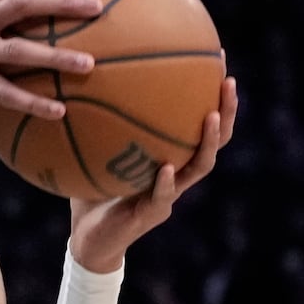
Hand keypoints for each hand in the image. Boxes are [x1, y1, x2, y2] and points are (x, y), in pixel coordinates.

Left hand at [69, 76, 237, 272]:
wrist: (88, 241)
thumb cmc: (91, 195)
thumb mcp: (91, 155)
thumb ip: (91, 127)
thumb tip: (74, 84)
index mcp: (168, 159)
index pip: (197, 126)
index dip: (211, 98)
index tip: (216, 62)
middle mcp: (175, 175)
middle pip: (213, 141)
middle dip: (225, 111)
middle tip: (228, 81)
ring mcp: (167, 195)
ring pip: (199, 167)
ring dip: (208, 141)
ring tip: (211, 116)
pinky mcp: (150, 214)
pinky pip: (162, 197)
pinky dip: (165, 181)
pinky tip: (166, 167)